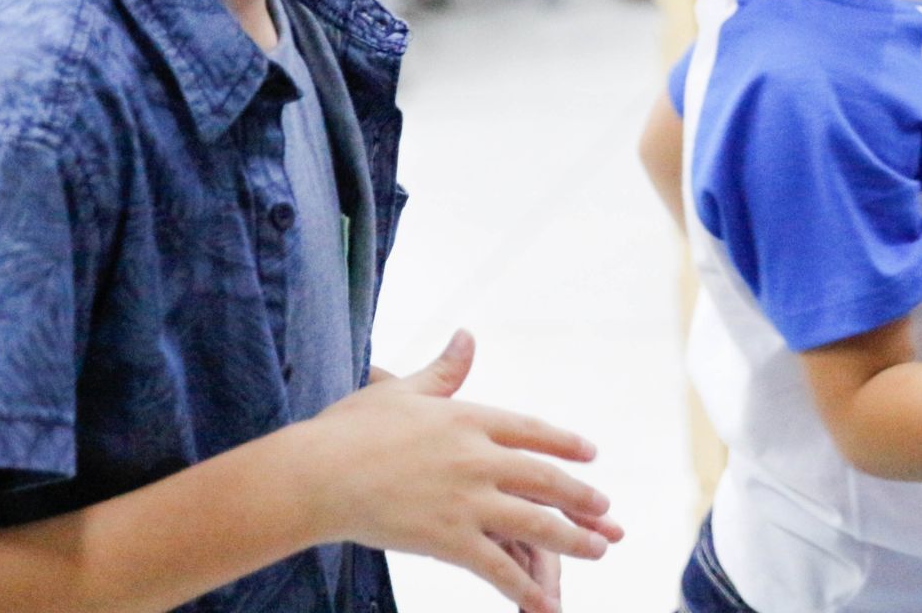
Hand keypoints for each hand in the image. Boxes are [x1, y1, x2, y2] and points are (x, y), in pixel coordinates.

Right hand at [302, 330, 620, 612]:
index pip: (531, 431)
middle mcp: (478, 458)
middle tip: (607, 511)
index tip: (590, 454)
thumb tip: (467, 336)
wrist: (314, 475)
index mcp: (469, 419)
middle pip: (545, 478)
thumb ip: (444, 370)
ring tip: (599, 550)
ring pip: (535, 523)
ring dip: (573, 539)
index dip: (564, 444)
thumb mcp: (402, 390)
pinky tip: (545, 601)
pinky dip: (524, 586)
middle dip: (581, 496)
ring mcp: (467, 500)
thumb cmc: (348, 429)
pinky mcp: (449, 539)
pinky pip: (498, 567)